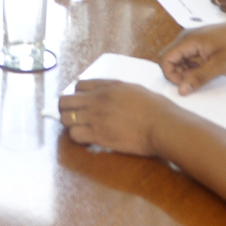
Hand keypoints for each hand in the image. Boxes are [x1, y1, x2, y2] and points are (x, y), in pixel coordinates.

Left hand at [58, 79, 172, 154]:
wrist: (161, 125)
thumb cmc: (155, 108)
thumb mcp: (134, 89)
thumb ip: (117, 89)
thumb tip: (111, 93)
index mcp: (106, 87)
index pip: (78, 86)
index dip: (79, 95)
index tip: (84, 103)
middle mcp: (96, 99)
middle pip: (64, 101)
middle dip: (66, 108)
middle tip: (74, 117)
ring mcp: (95, 117)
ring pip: (64, 118)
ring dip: (70, 124)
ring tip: (80, 129)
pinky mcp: (97, 135)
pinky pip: (74, 135)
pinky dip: (77, 137)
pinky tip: (87, 139)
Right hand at [156, 22, 225, 93]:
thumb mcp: (220, 66)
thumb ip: (199, 78)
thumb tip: (181, 91)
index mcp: (189, 40)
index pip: (165, 59)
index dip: (171, 75)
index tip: (187, 84)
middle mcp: (186, 36)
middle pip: (168, 57)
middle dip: (176, 73)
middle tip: (194, 81)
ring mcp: (192, 36)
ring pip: (176, 56)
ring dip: (183, 70)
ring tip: (201, 75)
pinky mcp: (198, 39)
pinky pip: (185, 53)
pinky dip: (189, 64)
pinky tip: (202, 68)